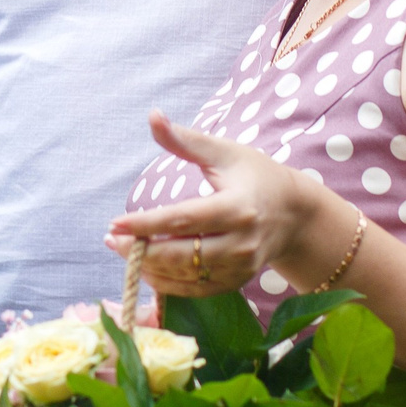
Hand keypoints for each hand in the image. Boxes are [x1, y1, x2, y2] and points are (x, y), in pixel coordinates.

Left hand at [105, 110, 326, 297]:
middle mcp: (241, 242)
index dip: (145, 225)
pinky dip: (168, 283)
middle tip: (110, 239)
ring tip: (122, 250)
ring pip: (186, 276)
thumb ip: (185, 140)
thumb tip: (152, 116)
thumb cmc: (255, 175)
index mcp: (238, 208)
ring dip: (149, 268)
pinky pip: (197, 290)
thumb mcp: (223, 152)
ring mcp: (241, 267)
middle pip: (181, 255)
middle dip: (140, 251)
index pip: (182, 220)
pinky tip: (146, 269)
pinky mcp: (238, 281)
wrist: (295, 213)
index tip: (114, 224)